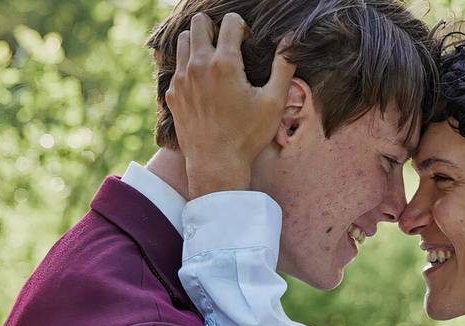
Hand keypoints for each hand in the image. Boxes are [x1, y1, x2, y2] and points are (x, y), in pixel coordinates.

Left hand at [166, 12, 295, 198]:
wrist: (216, 164)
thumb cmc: (248, 135)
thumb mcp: (273, 102)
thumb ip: (283, 67)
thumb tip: (290, 40)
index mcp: (224, 63)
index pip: (230, 22)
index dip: (243, 27)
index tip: (247, 43)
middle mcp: (198, 65)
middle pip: (199, 23)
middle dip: (215, 27)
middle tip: (228, 45)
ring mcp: (182, 79)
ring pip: (184, 41)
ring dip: (199, 43)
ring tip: (214, 59)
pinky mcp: (173, 94)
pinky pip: (177, 68)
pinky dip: (189, 67)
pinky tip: (204, 84)